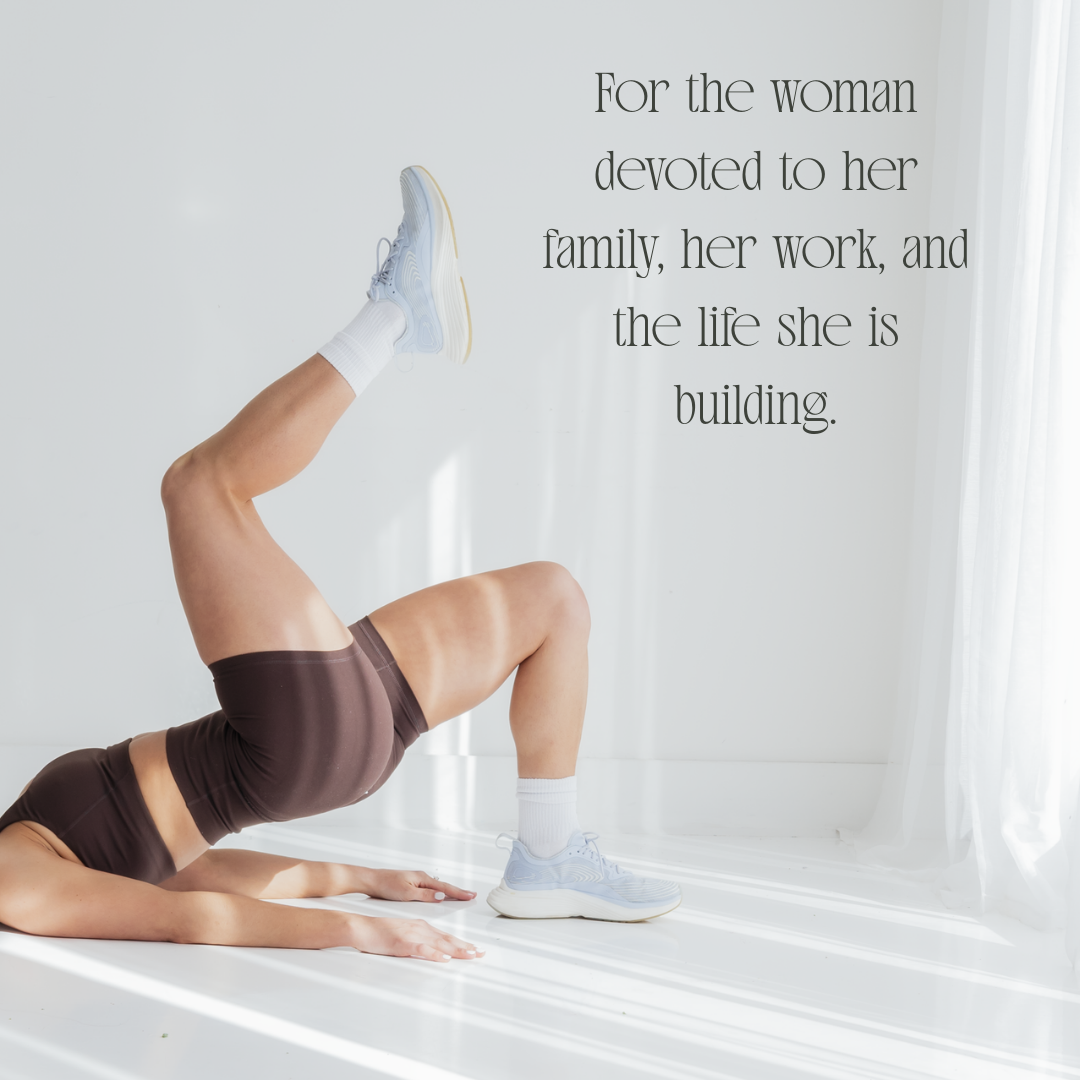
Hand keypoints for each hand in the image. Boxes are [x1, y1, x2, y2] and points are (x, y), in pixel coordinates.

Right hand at [351, 914, 484, 961]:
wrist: (362, 927)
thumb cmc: (380, 932)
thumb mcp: (403, 935)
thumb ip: (418, 942)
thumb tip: (432, 951)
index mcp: (421, 926)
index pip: (446, 936)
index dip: (461, 943)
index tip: (475, 949)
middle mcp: (420, 928)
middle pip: (447, 939)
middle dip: (465, 946)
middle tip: (480, 953)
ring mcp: (412, 934)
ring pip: (439, 943)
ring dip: (456, 950)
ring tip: (470, 955)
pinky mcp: (403, 942)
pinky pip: (422, 948)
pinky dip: (434, 954)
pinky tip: (444, 959)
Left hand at [359, 868, 475, 903]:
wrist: (372, 880)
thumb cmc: (387, 886)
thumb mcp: (407, 893)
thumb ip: (425, 895)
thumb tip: (442, 895)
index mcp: (423, 879)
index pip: (445, 887)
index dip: (459, 893)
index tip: (471, 896)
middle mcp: (422, 878)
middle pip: (444, 886)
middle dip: (458, 891)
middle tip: (471, 895)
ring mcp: (417, 880)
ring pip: (438, 887)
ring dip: (450, 891)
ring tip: (461, 895)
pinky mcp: (412, 884)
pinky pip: (431, 888)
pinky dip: (440, 891)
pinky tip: (441, 894)